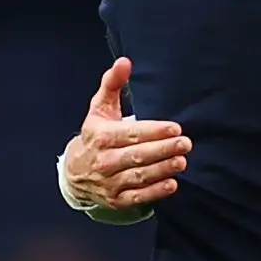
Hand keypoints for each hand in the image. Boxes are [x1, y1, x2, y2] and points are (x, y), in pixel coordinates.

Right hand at [63, 57, 191, 209]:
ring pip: (139, 177)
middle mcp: (104, 161)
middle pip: (137, 156)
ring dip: (162, 170)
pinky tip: (172, 184)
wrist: (74, 173)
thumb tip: (124, 61)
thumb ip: (113, 83)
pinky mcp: (117, 200)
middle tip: (185, 144)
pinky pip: (138, 197)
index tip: (175, 128)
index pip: (131, 134)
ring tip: (182, 162)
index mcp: (101, 136)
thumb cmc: (95, 134)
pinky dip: (155, 192)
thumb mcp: (100, 108)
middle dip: (162, 150)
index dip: (153, 131)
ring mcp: (110, 183)